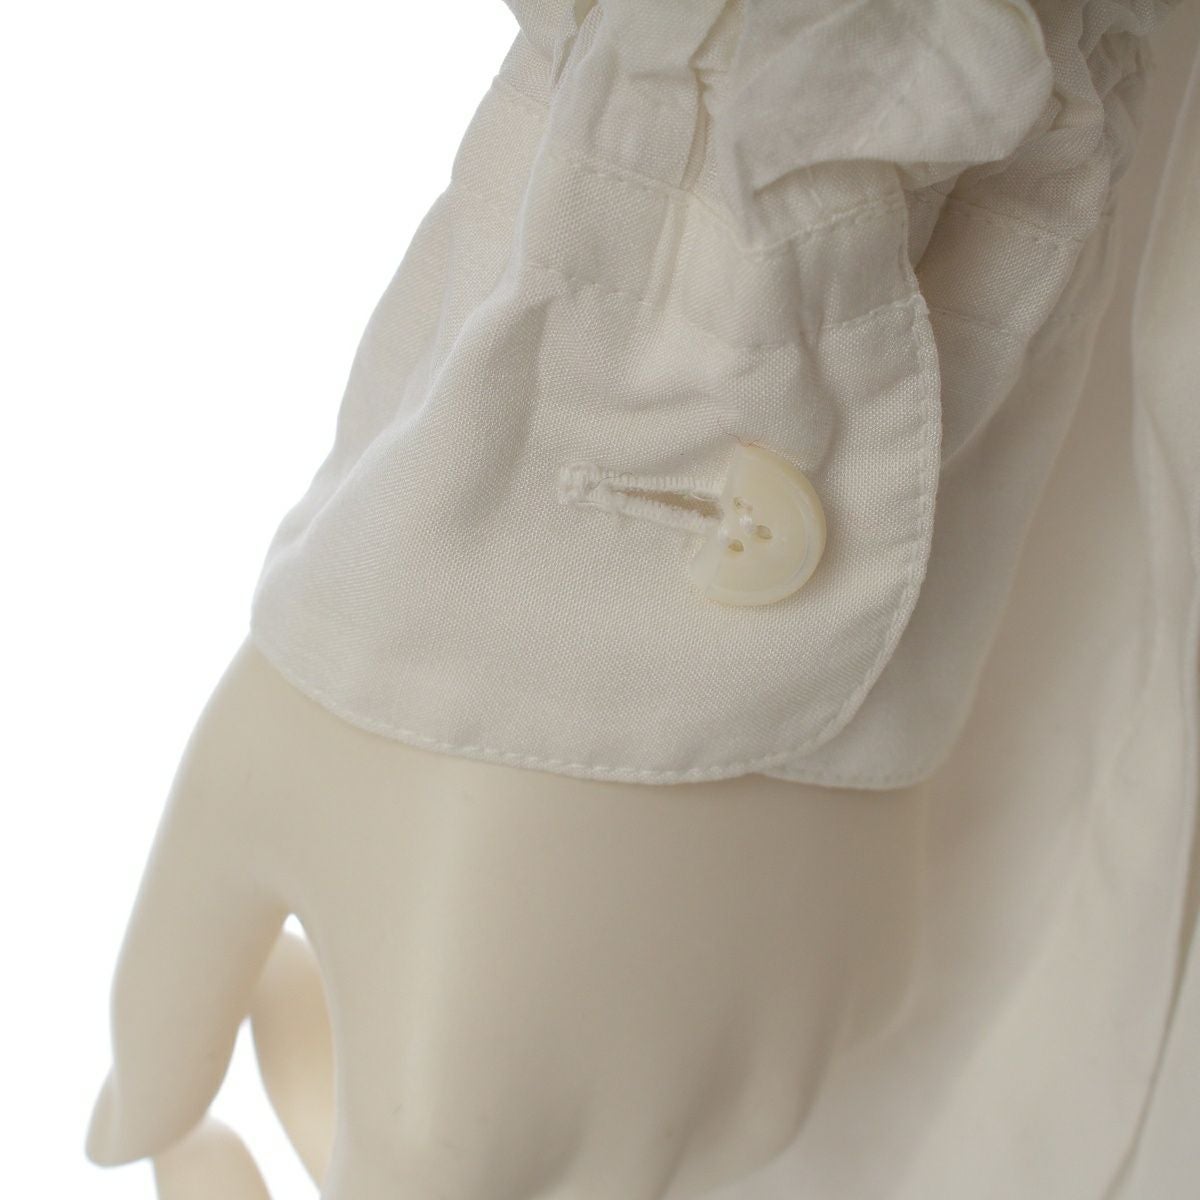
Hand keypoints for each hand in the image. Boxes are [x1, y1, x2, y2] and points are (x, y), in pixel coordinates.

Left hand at [87, 639, 920, 1198]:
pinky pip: (743, 1035)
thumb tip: (132, 1128)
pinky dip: (670, 985)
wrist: (675, 500)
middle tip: (350, 935)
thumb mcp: (241, 804)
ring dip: (540, 1031)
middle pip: (487, 1173)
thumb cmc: (433, 646)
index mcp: (462, 1123)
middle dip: (384, 1079)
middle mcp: (638, 1135)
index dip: (252, 1165)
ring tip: (508, 874)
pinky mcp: (864, 982)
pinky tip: (647, 853)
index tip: (227, 1080)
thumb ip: (163, 997)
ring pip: (623, 1111)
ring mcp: (776, 1064)